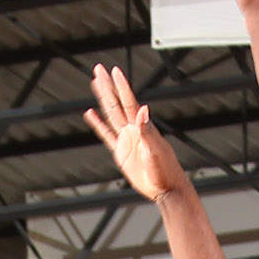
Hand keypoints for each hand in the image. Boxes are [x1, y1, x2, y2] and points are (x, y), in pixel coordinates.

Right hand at [85, 65, 188, 204]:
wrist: (166, 189)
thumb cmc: (166, 171)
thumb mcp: (155, 150)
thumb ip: (147, 130)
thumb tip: (143, 110)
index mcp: (142, 127)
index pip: (128, 102)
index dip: (121, 86)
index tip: (114, 71)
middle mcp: (133, 130)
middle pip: (116, 103)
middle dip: (108, 86)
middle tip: (99, 69)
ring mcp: (127, 140)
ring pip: (111, 115)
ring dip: (103, 99)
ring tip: (96, 83)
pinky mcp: (122, 152)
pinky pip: (107, 135)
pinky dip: (98, 124)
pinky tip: (91, 115)